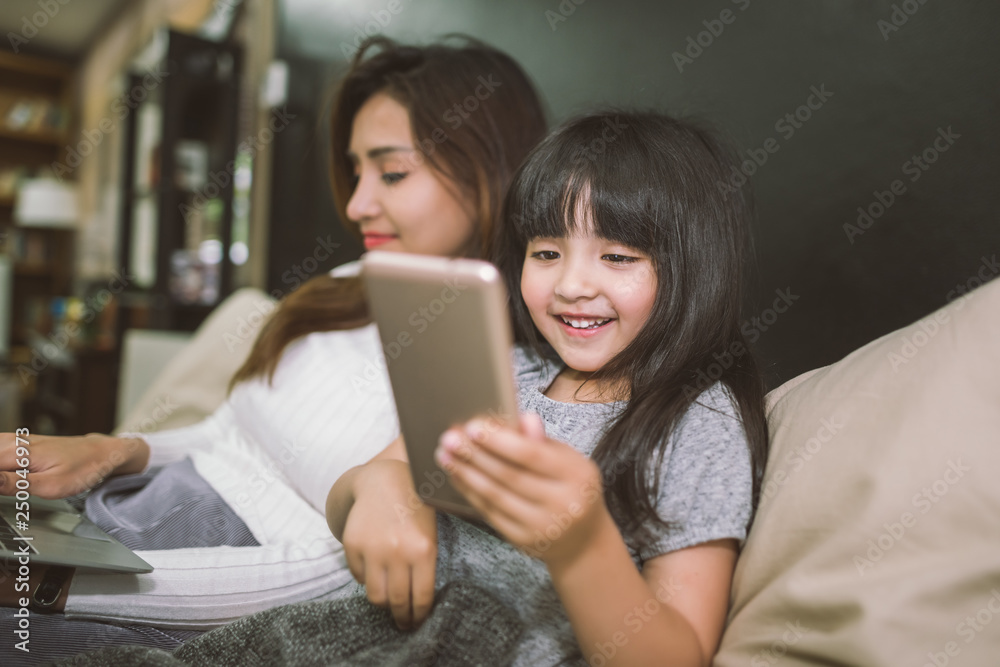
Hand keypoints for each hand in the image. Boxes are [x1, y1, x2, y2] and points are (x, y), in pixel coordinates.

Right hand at [0, 433, 148, 498]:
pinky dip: (1, 461)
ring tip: (16, 483)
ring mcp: (17, 441)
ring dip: (1, 472)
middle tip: (13, 488)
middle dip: (0, 479)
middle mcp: (13, 442)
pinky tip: (8, 476)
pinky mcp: (20, 444)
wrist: (101, 453)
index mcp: (16, 452)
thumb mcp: (50, 485)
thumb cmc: (82, 469)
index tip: (6, 487)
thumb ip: (15, 485)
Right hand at [341, 459, 436, 630]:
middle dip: (402, 618)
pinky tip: (375, 573)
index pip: (421, 598)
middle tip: (403, 623)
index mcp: (423, 550)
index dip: (420, 616)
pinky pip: (358, 576)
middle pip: (398, 602)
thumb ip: (426, 567)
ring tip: (389, 602)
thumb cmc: (415, 509)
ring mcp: (373, 548)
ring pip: (376, 595)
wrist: (385, 479)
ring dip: (383, 603)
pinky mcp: (353, 544)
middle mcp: (397, 551)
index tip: (418, 623)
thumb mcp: (430, 534)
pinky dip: (366, 579)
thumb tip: (420, 605)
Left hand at [435, 413, 608, 566]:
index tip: (473, 426)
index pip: (531, 455)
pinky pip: (490, 512)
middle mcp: (563, 504)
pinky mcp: (524, 540)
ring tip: (445, 454)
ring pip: (495, 495)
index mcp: (577, 475)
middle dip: (474, 455)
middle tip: (449, 438)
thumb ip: (542, 441)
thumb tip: (523, 417)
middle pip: (508, 475)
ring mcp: (542, 526)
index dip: (499, 441)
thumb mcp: (568, 460)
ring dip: (466, 473)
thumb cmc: (571, 487)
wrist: (584, 540)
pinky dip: (470, 492)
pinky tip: (458, 476)